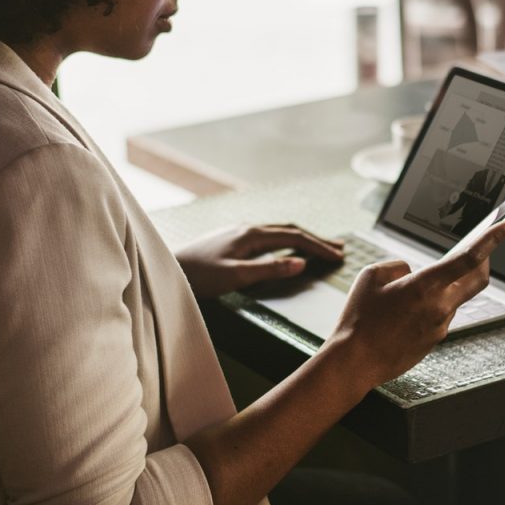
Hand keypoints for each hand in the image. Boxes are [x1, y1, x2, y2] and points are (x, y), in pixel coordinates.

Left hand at [175, 224, 342, 297]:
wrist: (165, 270)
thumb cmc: (198, 276)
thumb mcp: (236, 276)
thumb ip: (270, 269)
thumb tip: (301, 262)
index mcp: (251, 235)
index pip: (294, 237)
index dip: (319, 246)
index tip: (338, 256)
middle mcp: (247, 228)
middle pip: (290, 230)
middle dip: (316, 239)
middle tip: (339, 248)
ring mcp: (238, 232)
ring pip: (279, 231)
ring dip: (302, 238)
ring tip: (319, 246)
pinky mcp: (231, 239)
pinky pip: (268, 236)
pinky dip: (286, 241)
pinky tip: (286, 247)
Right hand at [325, 220, 504, 389]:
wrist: (355, 362)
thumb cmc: (359, 319)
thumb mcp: (371, 276)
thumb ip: (398, 266)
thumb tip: (413, 272)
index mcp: (425, 286)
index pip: (469, 258)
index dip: (493, 238)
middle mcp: (440, 307)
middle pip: (478, 279)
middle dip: (484, 261)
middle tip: (481, 249)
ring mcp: (440, 326)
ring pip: (454, 298)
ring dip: (444, 288)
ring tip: (410, 292)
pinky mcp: (434, 341)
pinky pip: (440, 316)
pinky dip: (430, 307)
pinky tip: (405, 313)